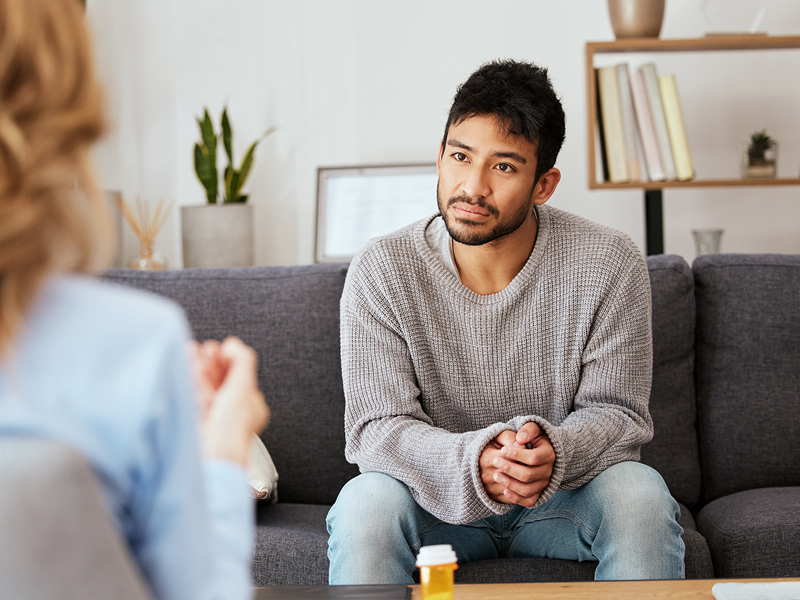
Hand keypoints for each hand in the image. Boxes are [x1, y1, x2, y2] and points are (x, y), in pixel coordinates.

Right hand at [189, 337, 269, 465]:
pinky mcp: (196, 422)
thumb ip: (242, 362)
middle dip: (213, 362)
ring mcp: (214, 418)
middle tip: (206, 347)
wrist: (211, 458)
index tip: (221, 348)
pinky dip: (191, 377)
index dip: (230, 360)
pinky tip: (188, 363)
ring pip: (207, 386)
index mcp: (252, 407)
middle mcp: (234, 413)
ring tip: (192, 349)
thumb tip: (234, 345)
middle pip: (223, 380)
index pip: (241, 378)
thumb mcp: (242, 388)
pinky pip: (194, 394)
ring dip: (200, 366)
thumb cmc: (230, 430)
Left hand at [479, 422, 554, 507]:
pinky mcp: (538, 493)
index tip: (503, 449)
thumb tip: (520, 438)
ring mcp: (543, 484)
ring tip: (496, 475)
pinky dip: (516, 498)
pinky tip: (504, 490)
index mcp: (548, 454)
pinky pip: (529, 500)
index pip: (533, 458)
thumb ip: (528, 430)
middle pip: (528, 475)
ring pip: (527, 489)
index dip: (517, 455)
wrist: (540, 452)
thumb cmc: (533, 438)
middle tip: (496, 461)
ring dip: (510, 483)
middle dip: (510, 469)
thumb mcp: (534, 429)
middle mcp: (548, 471)